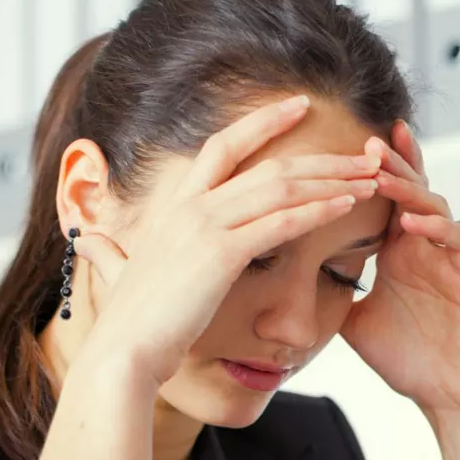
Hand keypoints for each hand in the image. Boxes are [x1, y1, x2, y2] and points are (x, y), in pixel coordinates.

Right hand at [70, 96, 381, 384]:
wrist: (122, 353)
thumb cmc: (127, 323)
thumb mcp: (117, 275)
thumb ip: (109, 252)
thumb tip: (88, 240)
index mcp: (175, 207)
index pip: (223, 146)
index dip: (263, 122)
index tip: (299, 105)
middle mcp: (192, 206)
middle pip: (269, 164)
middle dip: (323, 156)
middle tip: (364, 152)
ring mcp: (206, 226)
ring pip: (282, 187)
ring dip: (333, 180)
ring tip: (371, 177)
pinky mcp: (221, 254)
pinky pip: (281, 223)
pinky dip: (318, 211)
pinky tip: (348, 206)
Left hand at [341, 122, 459, 413]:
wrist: (451, 396)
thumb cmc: (409, 358)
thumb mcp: (355, 321)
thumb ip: (330, 294)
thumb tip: (281, 284)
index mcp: (398, 250)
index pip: (383, 197)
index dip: (367, 170)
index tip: (339, 143)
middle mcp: (425, 245)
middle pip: (410, 188)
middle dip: (389, 162)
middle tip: (365, 140)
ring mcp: (449, 257)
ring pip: (434, 204)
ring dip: (408, 186)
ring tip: (381, 173)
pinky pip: (457, 240)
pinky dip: (436, 227)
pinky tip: (412, 222)